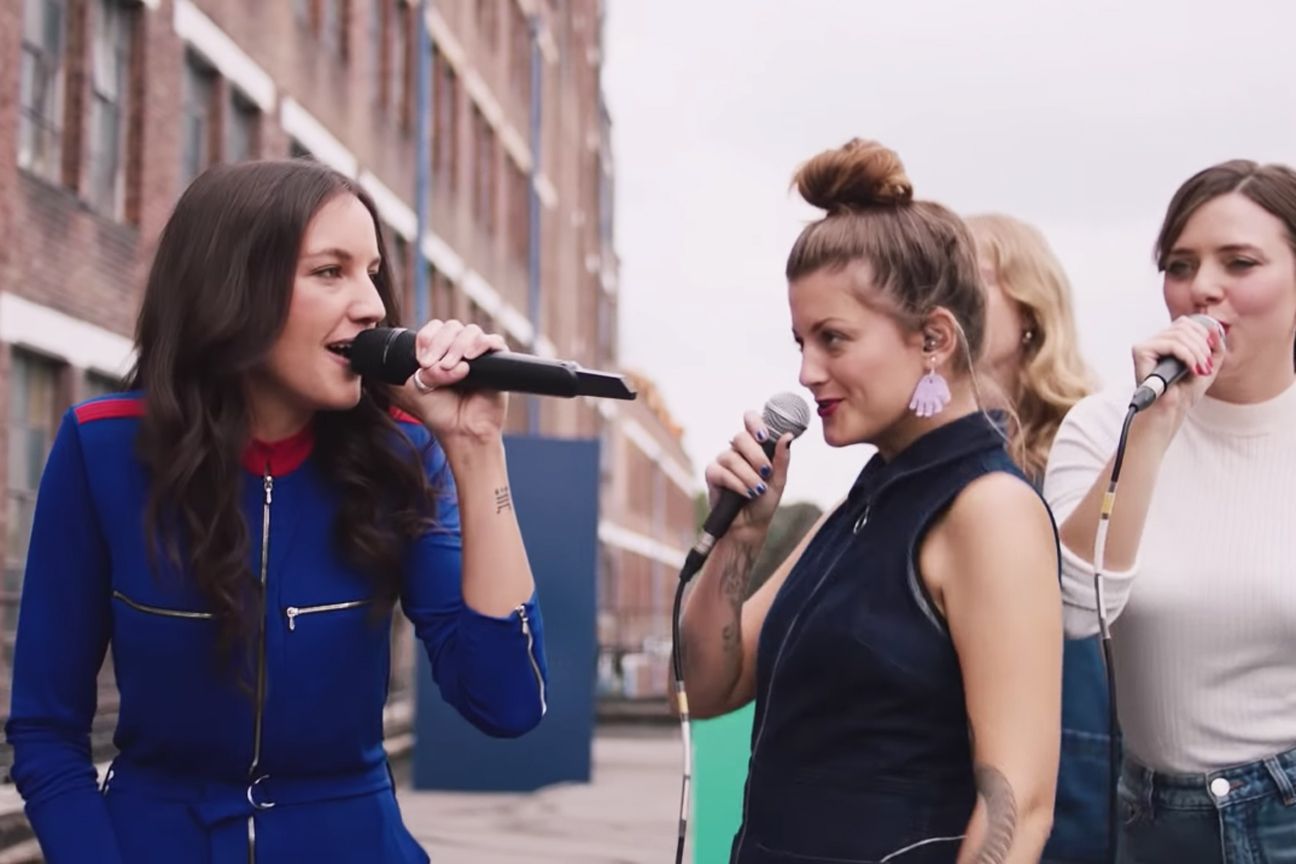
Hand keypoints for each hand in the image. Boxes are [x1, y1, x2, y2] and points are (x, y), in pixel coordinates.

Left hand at [390, 320, 508, 442]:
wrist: (462, 431)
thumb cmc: (440, 412)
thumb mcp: (418, 388)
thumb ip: (423, 369)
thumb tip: (444, 361)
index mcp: (438, 351)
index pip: (433, 330)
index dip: (427, 340)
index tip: (422, 361)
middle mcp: (458, 349)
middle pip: (451, 326)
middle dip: (441, 343)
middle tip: (436, 365)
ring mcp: (478, 354)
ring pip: (470, 331)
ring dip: (458, 345)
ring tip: (453, 366)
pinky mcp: (497, 360)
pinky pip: (493, 341)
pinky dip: (481, 344)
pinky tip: (470, 357)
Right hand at [702, 410, 792, 541]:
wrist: (750, 526)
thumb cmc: (764, 502)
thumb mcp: (778, 480)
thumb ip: (782, 458)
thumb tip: (788, 436)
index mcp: (754, 446)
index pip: (750, 421)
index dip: (754, 422)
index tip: (764, 436)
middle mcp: (736, 450)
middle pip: (740, 437)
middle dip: (756, 456)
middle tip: (766, 472)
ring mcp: (722, 461)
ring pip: (731, 457)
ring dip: (748, 475)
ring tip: (757, 490)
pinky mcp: (712, 475)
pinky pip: (721, 472)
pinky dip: (736, 483)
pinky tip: (746, 493)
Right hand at [1131, 315, 1224, 429]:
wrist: (1170, 412)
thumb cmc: (1184, 393)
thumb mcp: (1207, 367)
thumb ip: (1215, 348)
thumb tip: (1213, 328)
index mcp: (1166, 342)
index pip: (1184, 323)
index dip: (1202, 333)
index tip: (1210, 354)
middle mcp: (1154, 341)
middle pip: (1183, 326)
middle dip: (1202, 345)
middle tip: (1206, 366)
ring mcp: (1146, 346)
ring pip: (1179, 334)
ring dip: (1197, 352)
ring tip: (1200, 370)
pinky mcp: (1141, 352)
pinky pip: (1171, 344)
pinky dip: (1187, 355)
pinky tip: (1192, 368)